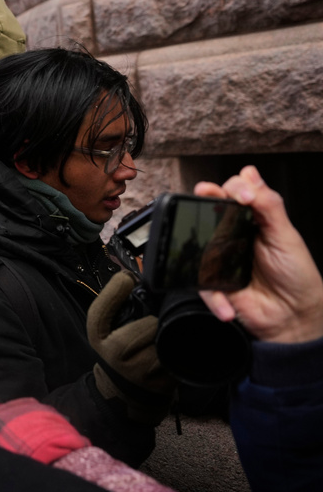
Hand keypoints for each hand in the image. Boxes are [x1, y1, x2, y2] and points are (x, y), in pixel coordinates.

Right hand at [88, 271, 175, 424]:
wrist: (124, 395)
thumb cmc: (118, 352)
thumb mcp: (107, 330)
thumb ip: (116, 304)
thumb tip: (134, 275)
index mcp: (98, 338)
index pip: (100, 312)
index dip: (115, 292)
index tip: (127, 278)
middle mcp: (114, 356)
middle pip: (147, 325)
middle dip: (156, 319)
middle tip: (156, 320)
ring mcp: (139, 372)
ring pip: (166, 341)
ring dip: (171, 335)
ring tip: (168, 335)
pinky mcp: (162, 383)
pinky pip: (179, 357)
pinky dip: (182, 349)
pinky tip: (177, 347)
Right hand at [195, 165, 322, 344]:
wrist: (293, 317)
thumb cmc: (296, 275)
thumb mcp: (286, 236)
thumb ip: (269, 205)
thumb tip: (250, 174)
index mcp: (251, 220)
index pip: (235, 193)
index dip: (234, 188)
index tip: (243, 196)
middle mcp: (231, 235)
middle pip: (207, 211)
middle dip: (201, 200)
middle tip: (205, 194)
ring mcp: (219, 258)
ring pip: (195, 245)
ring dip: (204, 252)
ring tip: (216, 262)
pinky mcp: (212, 283)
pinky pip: (201, 286)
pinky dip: (214, 298)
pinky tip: (230, 302)